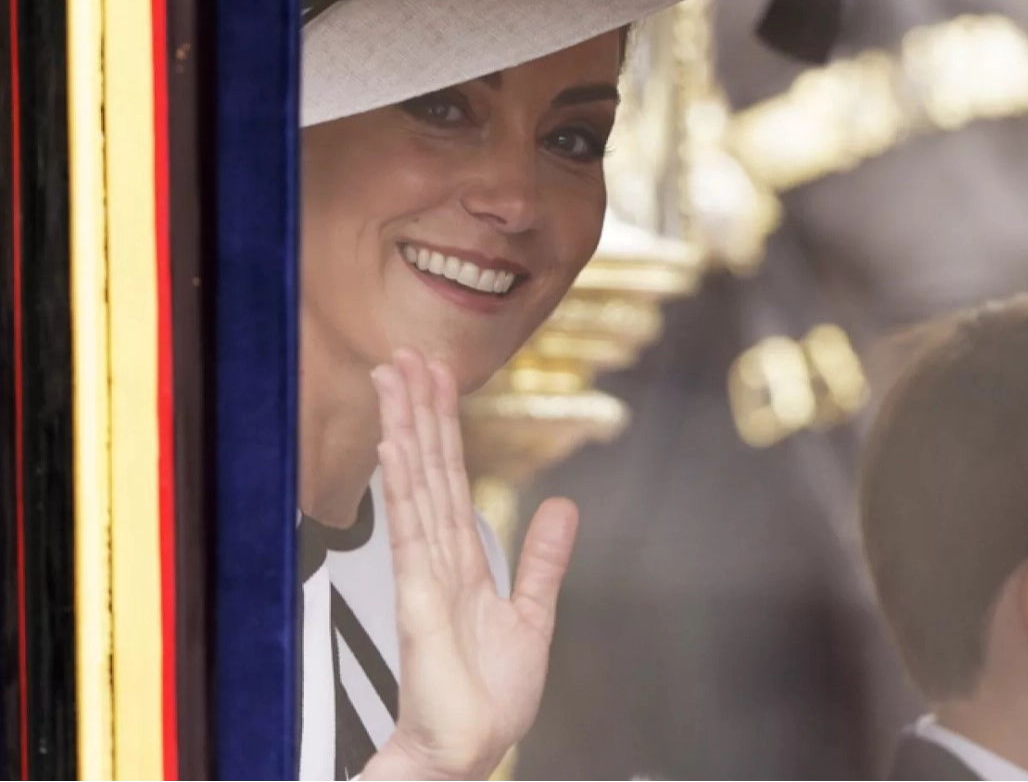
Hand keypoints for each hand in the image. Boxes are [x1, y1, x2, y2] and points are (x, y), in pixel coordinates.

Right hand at [359, 349, 578, 781]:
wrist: (471, 749)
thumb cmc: (489, 696)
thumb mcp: (531, 614)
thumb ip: (543, 558)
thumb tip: (564, 505)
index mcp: (461, 560)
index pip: (451, 478)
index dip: (443, 427)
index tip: (435, 376)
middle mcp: (437, 558)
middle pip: (427, 469)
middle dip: (418, 410)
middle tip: (404, 354)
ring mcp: (425, 575)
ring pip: (416, 486)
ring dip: (406, 430)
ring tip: (395, 378)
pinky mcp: (420, 601)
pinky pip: (412, 533)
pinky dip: (404, 488)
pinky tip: (396, 448)